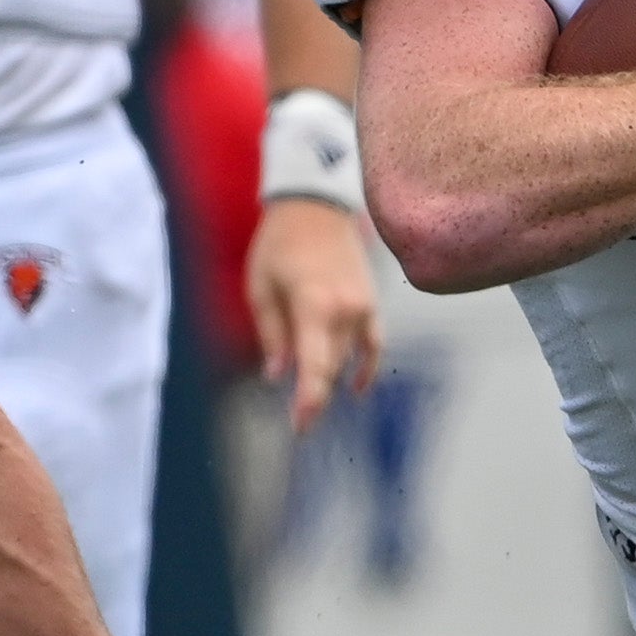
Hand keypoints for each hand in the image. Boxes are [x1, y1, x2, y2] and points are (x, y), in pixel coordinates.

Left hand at [247, 197, 382, 429]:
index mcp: (314, 304)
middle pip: (331, 366)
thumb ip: (272, 335)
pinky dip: (365, 367)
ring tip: (310, 399)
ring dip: (329, 377)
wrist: (315, 207)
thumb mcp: (261, 288)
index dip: (310, 401)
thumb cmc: (279, 245)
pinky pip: (373, 344)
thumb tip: (277, 375)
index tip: (301, 427)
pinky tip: (354, 388)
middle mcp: (346, 309)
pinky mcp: (371, 303)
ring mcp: (363, 306)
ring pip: (347, 358)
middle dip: (314, 394)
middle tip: (297, 420)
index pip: (317, 365)